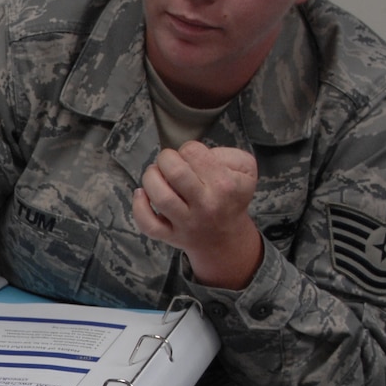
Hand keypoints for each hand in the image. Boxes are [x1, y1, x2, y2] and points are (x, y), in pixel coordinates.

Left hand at [133, 141, 263, 288]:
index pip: (193, 152)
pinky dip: (138, 207)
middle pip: (176, 172)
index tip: (190, 157)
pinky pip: (148, 224)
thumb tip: (195, 154)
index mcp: (224, 184)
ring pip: (161, 197)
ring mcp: (187, 223)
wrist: (226, 237)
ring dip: (150, 178)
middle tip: (167, 161)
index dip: (188, 148)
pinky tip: (141, 194)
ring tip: (154, 174)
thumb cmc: (232, 196)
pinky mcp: (170, 236)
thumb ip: (227, 153)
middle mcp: (206, 205)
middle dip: (165, 158)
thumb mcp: (246, 170)